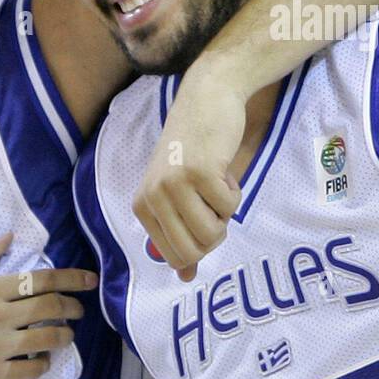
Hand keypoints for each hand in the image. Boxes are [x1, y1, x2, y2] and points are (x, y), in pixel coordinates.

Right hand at [0, 234, 95, 378]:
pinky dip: (44, 363)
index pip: (41, 280)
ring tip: (64, 335)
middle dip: (73, 307)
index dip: (72, 279)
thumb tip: (7, 239)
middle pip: (52, 307)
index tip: (90, 280)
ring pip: (50, 338)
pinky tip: (41, 360)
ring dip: (64, 335)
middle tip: (78, 310)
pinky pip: (34, 368)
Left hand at [134, 63, 244, 281]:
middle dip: (215, 233)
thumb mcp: (177, 194)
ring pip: (213, 232)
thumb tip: (186, 277)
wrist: (205, 101)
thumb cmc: (193, 151)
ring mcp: (174, 185)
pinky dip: (235, 191)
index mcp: (143, 207)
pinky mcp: (200, 172)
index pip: (175, 256)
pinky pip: (230, 206)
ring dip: (225, 212)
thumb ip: (180, 234)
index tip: (200, 214)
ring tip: (214, 183)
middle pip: (194, 250)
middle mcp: (153, 198)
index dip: (200, 243)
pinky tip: (221, 167)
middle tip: (212, 203)